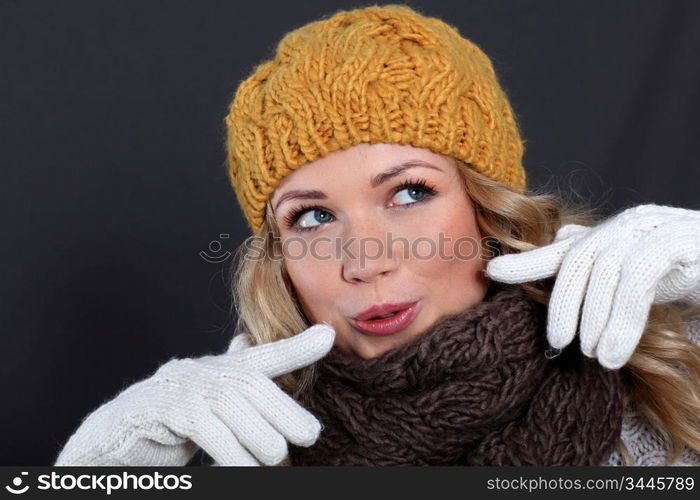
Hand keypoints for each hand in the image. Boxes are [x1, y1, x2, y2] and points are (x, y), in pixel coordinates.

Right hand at [55, 323, 334, 465]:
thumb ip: (235, 377)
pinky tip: (242, 471)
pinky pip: (206, 429)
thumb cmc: (173, 417)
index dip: (297, 346)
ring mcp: (180, 387)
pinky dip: (229, 453)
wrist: (117, 433)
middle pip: (251, 385)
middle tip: (307, 436)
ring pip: (231, 409)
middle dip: (284, 411)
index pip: (264, 356)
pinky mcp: (161, 410)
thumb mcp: (213, 399)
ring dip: (258, 438)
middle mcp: (203, 370)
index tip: (329, 336)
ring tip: (275, 460)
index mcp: (220, 368)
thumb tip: (248, 343)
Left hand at [485, 204, 699, 368]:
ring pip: (607, 271)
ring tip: (591, 355)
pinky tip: (614, 352)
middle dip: (562, 302)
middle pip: (580, 260)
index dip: (527, 261)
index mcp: (613, 231)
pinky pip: (639, 279)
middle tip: (557, 342)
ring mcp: (654, 228)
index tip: (491, 272)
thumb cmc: (688, 268)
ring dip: (594, 318)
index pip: (564, 249)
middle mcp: (629, 224)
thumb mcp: (637, 270)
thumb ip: (602, 260)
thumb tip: (564, 239)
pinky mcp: (678, 241)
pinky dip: (623, 319)